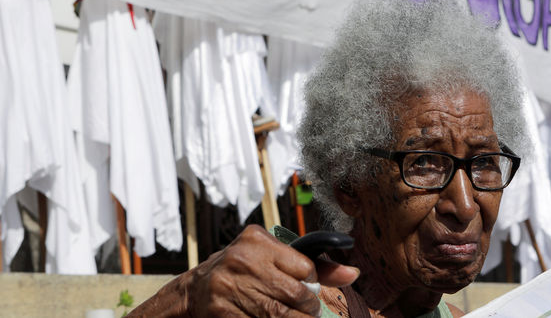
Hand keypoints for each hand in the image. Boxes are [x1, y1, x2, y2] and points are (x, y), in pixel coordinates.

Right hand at [129, 225, 358, 316]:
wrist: (196, 290)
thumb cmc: (242, 270)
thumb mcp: (271, 258)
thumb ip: (313, 266)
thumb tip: (354, 273)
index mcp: (256, 240)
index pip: (303, 267)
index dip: (311, 284)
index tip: (306, 289)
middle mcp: (243, 260)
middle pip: (295, 294)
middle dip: (306, 308)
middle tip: (304, 311)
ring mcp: (231, 286)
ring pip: (281, 314)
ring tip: (293, 316)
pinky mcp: (224, 312)